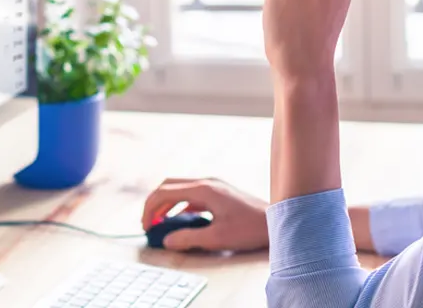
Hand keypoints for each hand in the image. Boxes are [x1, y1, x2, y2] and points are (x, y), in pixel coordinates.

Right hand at [140, 178, 268, 252]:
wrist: (276, 220)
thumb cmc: (249, 228)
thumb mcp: (216, 238)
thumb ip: (188, 238)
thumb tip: (167, 240)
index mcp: (203, 189)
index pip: (165, 191)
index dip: (150, 208)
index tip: (146, 225)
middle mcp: (206, 182)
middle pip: (169, 185)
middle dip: (154, 203)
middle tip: (147, 222)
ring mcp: (213, 185)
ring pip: (180, 188)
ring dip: (166, 204)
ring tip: (159, 222)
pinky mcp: (218, 192)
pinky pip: (191, 194)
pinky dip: (180, 205)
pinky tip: (180, 220)